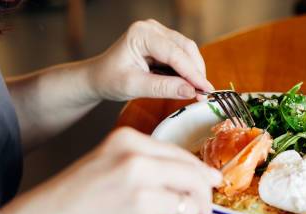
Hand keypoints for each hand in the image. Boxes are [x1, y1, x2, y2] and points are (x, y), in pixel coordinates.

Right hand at [2, 127, 221, 213]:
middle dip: (201, 204)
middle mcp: (137, 162)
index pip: (183, 156)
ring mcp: (139, 194)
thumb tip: (202, 179)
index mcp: (129, 141)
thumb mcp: (107, 164)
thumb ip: (149, 166)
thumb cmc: (72, 201)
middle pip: (195, 182)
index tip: (211, 186)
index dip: (202, 175)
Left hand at [87, 19, 213, 100]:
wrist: (98, 78)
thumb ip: (164, 88)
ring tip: (199, 91)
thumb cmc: (110, 80)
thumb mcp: (135, 86)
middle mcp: (152, 28)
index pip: (174, 53)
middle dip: (196, 71)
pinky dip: (187, 70)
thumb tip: (191, 91)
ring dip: (194, 71)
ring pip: (186, 50)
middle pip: (185, 48)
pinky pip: (181, 55)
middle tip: (205, 93)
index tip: (206, 89)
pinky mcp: (162, 43)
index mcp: (141, 33)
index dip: (192, 72)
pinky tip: (190, 85)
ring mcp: (158, 34)